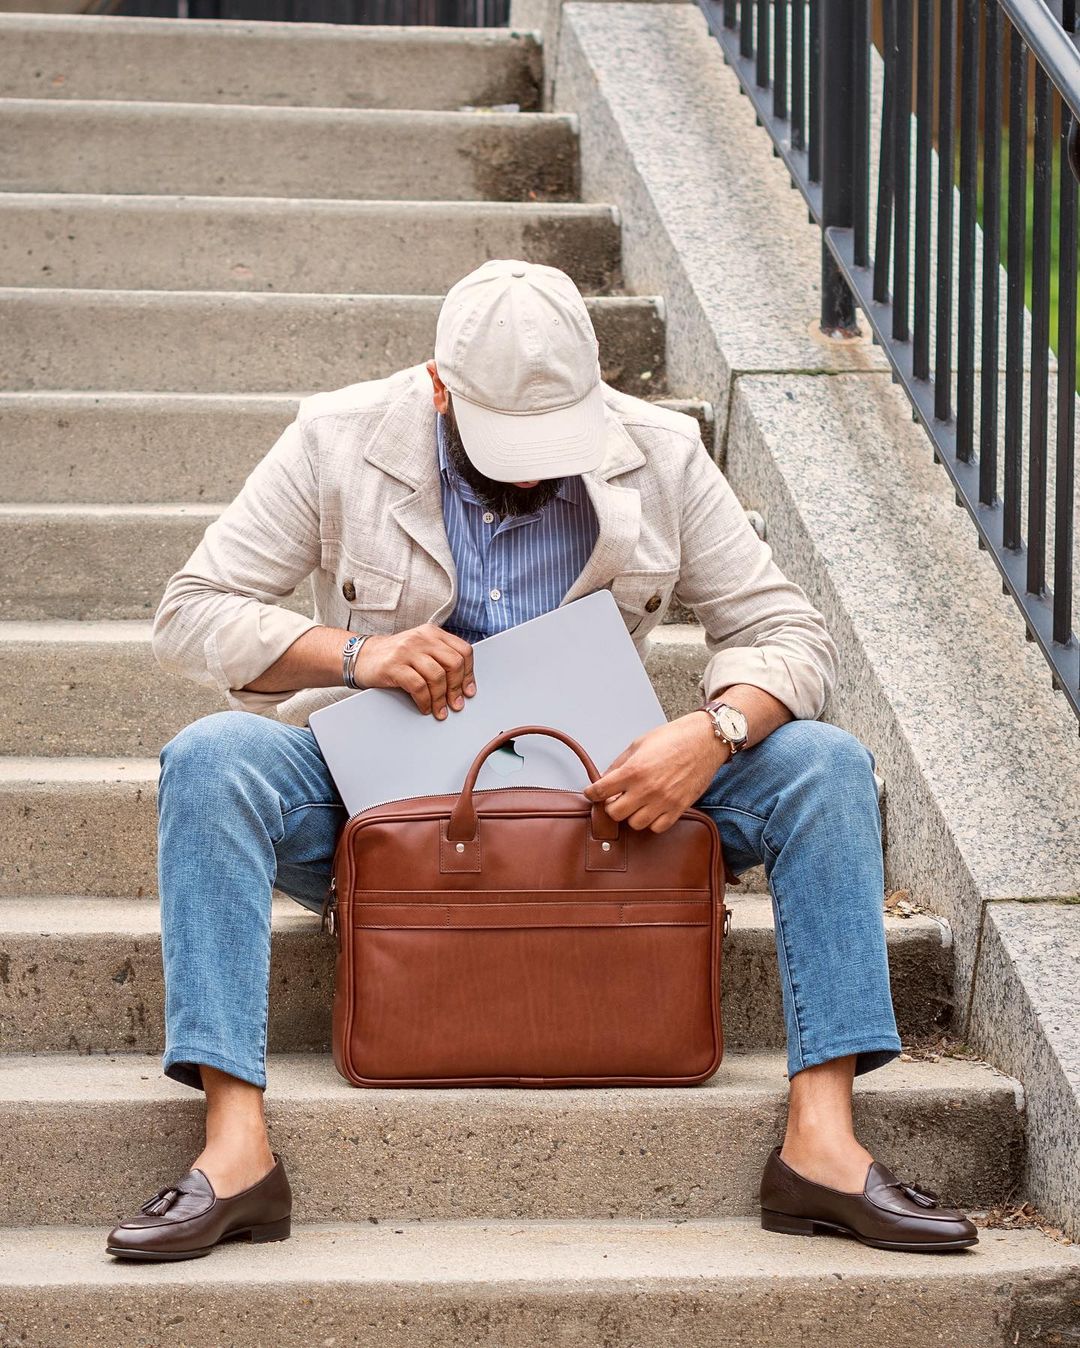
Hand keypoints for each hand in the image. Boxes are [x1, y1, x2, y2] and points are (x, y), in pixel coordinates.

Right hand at [353, 624, 475, 717]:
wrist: (361, 657)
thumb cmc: (394, 657)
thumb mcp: (420, 649)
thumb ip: (440, 658)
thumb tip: (463, 684)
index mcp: (432, 633)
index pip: (463, 651)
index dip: (469, 674)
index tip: (468, 691)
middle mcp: (421, 638)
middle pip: (454, 663)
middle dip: (457, 688)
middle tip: (456, 704)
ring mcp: (406, 651)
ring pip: (437, 677)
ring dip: (441, 699)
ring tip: (440, 710)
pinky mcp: (393, 666)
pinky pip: (418, 687)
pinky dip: (425, 701)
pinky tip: (424, 708)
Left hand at [582, 713, 729, 832]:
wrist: (705, 740)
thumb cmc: (674, 738)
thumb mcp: (639, 744)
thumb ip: (620, 764)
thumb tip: (605, 778)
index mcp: (634, 770)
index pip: (600, 791)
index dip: (592, 793)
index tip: (592, 794)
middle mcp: (647, 789)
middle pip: (615, 813)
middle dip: (611, 806)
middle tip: (616, 798)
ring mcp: (663, 801)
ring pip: (635, 824)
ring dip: (632, 815)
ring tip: (636, 803)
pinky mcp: (679, 808)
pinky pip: (657, 827)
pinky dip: (651, 821)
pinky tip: (652, 809)